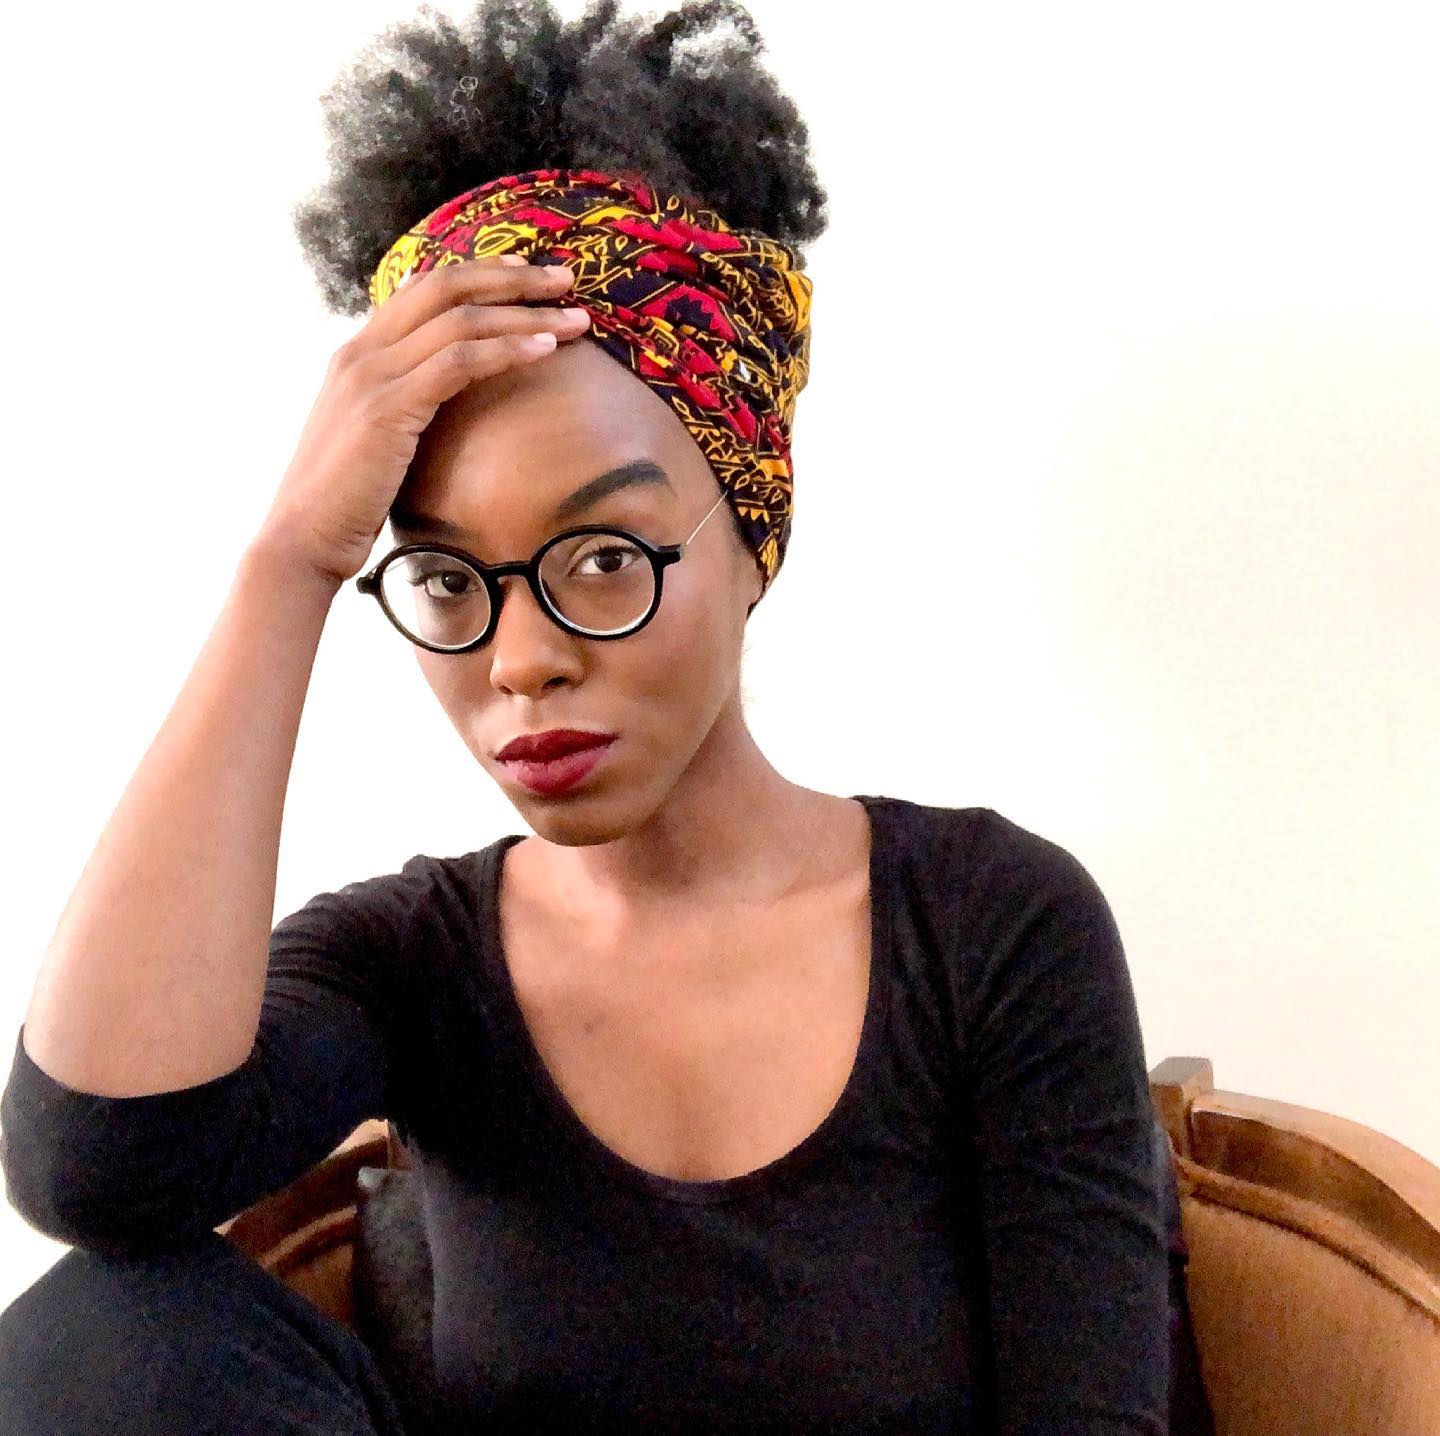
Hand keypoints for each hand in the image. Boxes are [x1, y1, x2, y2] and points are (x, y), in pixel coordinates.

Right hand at [256, 257, 589, 584]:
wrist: (303, 536)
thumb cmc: (347, 498)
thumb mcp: (376, 435)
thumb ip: (405, 401)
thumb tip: (446, 392)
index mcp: (359, 352)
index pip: (424, 287)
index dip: (482, 274)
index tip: (531, 274)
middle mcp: (362, 352)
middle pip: (446, 287)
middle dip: (512, 278)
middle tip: (566, 278)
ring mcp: (371, 377)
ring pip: (460, 320)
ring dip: (525, 315)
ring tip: (575, 319)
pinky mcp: (387, 410)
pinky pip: (457, 363)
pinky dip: (505, 350)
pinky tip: (544, 351)